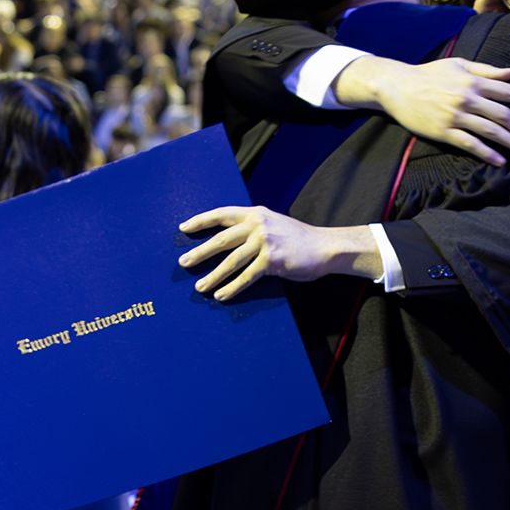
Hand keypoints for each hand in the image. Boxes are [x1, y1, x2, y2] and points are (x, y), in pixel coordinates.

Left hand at [179, 206, 379, 301]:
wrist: (326, 247)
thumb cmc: (299, 240)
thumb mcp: (275, 224)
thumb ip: (254, 228)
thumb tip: (230, 242)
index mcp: (256, 213)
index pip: (222, 214)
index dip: (201, 221)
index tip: (183, 228)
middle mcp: (258, 224)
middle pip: (221, 240)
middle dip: (200, 252)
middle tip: (184, 263)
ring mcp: (265, 242)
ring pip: (231, 261)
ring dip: (213, 275)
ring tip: (200, 287)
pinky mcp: (272, 260)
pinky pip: (247, 277)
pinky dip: (233, 287)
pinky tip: (222, 295)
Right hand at [337, 55, 509, 165]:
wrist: (397, 86)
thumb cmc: (429, 74)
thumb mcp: (459, 65)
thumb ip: (486, 70)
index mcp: (472, 80)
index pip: (508, 92)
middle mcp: (467, 97)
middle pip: (503, 114)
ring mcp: (455, 116)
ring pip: (490, 131)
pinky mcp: (444, 131)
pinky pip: (470, 144)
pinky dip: (487, 153)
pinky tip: (499, 160)